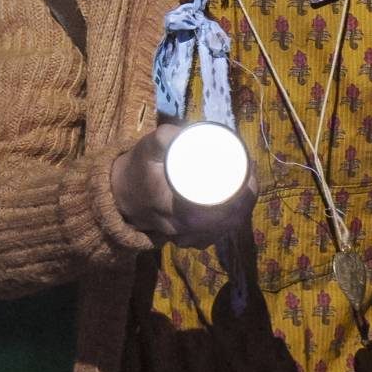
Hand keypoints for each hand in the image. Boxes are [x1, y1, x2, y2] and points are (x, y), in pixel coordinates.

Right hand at [110, 123, 257, 248]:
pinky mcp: (188, 239)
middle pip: (229, 220)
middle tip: (251, 173)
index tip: (250, 172)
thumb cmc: (137, 170)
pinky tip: (239, 206)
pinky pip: (216, 233)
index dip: (243, 194)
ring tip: (248, 185)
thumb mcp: (147, 149)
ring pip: (225, 228)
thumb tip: (186, 132)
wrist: (120, 196)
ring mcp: (187, 238)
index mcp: (179, 213)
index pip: (222, 211)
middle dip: (246, 198)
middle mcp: (186, 231)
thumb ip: (163, 139)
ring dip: (240, 209)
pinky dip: (230, 220)